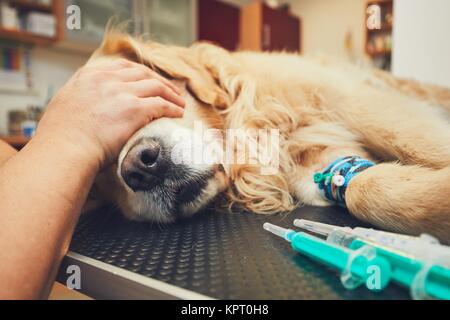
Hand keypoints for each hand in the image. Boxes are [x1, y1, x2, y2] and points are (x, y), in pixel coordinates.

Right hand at [36, 58, 184, 168]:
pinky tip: (178, 114)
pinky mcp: (135, 108)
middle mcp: (107, 79)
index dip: (140, 73)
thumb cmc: (60, 138)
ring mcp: (122, 92)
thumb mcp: (64, 106)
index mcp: (88, 76)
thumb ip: (80, 101)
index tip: (149, 80)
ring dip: (171, 94)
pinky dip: (172, 108)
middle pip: (142, 73)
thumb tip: (87, 110)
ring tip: (180, 103)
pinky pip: (162, 105)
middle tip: (171, 91)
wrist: (64, 149)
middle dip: (160, 81)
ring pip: (156, 86)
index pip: (122, 67)